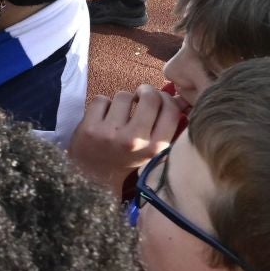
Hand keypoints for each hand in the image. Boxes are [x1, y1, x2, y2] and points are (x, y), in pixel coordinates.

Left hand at [68, 84, 182, 187]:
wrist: (93, 180)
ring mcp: (110, 133)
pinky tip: (102, 118)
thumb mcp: (151, 150)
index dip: (167, 98)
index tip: (158, 99)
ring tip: (119, 115)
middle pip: (150, 97)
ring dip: (122, 101)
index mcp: (155, 148)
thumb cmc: (126, 160)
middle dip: (146, 91)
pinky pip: (101, 99)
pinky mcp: (89, 128)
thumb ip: (166, 126)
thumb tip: (180, 97)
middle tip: (141, 96)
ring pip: (124, 95)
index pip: (171, 110)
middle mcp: (134, 140)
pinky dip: (102, 105)